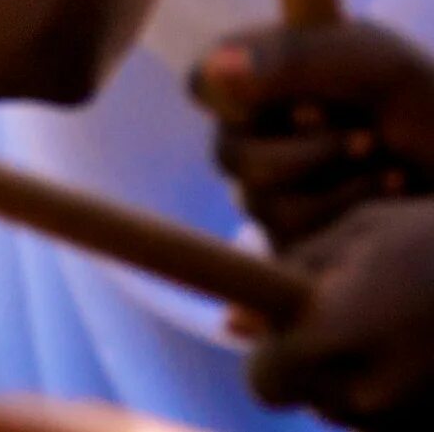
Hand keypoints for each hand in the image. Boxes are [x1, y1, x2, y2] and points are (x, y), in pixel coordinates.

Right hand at [195, 22, 433, 248]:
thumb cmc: (428, 104)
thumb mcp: (374, 64)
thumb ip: (295, 58)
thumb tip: (220, 68)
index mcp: (263, 77)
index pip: (203, 84)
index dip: (236, 97)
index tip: (304, 100)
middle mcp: (258, 132)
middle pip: (229, 154)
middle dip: (306, 151)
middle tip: (366, 137)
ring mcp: (275, 189)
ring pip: (258, 200)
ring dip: (335, 183)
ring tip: (387, 167)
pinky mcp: (298, 236)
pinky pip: (290, 236)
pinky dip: (347, 213)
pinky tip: (386, 194)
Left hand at [244, 197, 433, 426]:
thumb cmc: (433, 237)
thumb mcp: (358, 235)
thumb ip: (292, 276)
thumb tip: (233, 323)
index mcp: (334, 335)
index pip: (266, 380)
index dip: (270, 357)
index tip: (280, 332)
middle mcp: (369, 389)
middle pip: (309, 399)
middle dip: (314, 364)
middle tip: (345, 320)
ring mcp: (407, 415)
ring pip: (350, 411)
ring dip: (356, 377)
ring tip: (394, 325)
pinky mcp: (433, 421)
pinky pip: (392, 417)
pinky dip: (395, 390)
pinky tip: (418, 350)